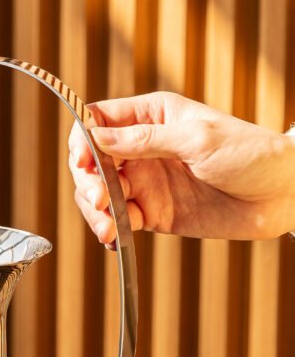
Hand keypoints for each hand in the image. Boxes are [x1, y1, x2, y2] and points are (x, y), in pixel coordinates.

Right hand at [70, 91, 294, 242]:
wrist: (282, 195)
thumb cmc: (250, 154)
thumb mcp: (197, 139)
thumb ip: (145, 139)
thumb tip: (97, 139)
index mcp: (152, 117)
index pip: (97, 121)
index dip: (82, 141)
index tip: (84, 163)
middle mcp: (142, 148)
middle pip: (91, 164)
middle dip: (88, 184)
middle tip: (100, 202)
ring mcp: (146, 182)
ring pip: (99, 196)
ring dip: (96, 213)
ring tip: (108, 229)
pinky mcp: (152, 213)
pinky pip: (119, 221)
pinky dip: (111, 231)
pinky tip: (115, 239)